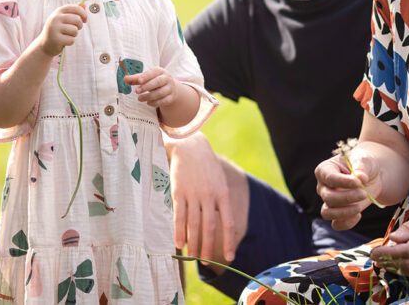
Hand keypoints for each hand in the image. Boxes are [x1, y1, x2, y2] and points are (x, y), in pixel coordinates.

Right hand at [39, 4, 86, 55]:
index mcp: (58, 11)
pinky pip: (71, 40)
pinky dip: (70, 42)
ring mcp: (54, 28)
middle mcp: (55, 18)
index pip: (76, 8)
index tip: (85, 20)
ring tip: (67, 35)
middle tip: (75, 29)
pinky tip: (63, 42)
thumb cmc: (58, 29)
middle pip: (77, 20)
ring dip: (74, 35)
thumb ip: (74, 12)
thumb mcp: (64, 19)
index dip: (83, 14)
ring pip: (75, 30)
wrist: (45, 43)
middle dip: (79, 26)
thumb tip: (85, 5)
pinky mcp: (56, 39)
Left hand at [125, 67, 183, 108]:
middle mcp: (167, 78)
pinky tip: (148, 103)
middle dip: (147, 87)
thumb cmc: (155, 81)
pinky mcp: (171, 97)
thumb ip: (136, 78)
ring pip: (160, 92)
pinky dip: (155, 103)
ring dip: (149, 96)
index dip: (146, 76)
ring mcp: (170, 88)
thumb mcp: (146, 78)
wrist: (171, 88)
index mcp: (160, 71)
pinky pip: (164, 101)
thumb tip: (125, 78)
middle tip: (136, 91)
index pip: (153, 72)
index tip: (138, 81)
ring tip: (139, 99)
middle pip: (158, 82)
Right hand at [167, 134, 236, 262]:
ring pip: (194, 224)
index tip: (230, 257)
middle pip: (210, 227)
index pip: (227, 222)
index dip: (229, 241)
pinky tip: (179, 244)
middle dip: (209, 247)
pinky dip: (179, 231)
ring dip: (194, 243)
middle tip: (208, 263)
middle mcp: (209, 195)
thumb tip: (217, 224)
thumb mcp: (219, 181)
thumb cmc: (206, 166)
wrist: (190, 146)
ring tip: (193, 257)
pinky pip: (180, 216)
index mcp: (222, 193)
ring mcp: (194, 194)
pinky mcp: (179, 192)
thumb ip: (219, 201)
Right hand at [316, 151, 380, 230]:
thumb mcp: (364, 160)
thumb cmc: (364, 165)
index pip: (329, 178)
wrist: (372, 176)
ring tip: (359, 207)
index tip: (358, 182)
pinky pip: (336, 224)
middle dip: (346, 197)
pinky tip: (359, 214)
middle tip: (364, 193)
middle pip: (328, 197)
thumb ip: (361, 167)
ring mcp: (329, 202)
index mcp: (325, 170)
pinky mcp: (338, 214)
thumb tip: (360, 178)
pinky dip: (347, 223)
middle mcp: (323, 187)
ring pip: (327, 213)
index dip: (343, 182)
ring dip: (345, 212)